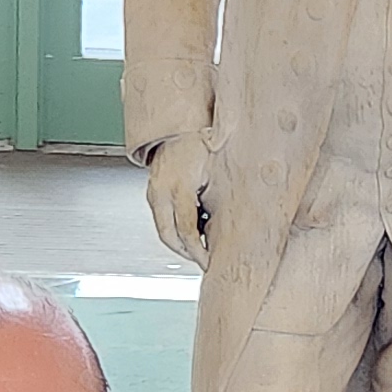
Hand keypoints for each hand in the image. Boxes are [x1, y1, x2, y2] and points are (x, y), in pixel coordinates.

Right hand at [141, 130, 213, 267]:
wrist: (177, 129)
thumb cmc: (198, 143)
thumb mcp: (216, 167)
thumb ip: (222, 194)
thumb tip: (239, 219)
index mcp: (179, 186)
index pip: (187, 229)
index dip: (198, 250)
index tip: (209, 260)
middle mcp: (161, 191)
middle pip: (168, 236)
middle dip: (186, 253)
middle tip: (203, 262)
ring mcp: (154, 193)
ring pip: (163, 230)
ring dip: (180, 244)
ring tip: (199, 250)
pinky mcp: (152, 194)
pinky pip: (162, 220)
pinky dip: (175, 231)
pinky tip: (193, 232)